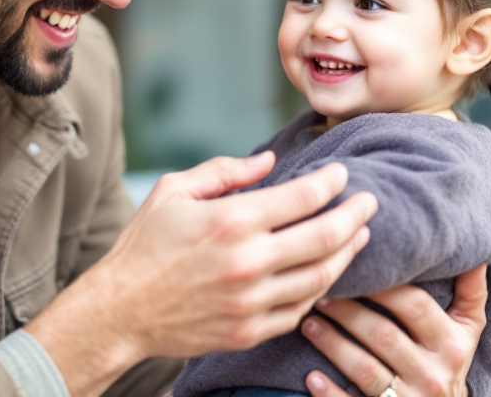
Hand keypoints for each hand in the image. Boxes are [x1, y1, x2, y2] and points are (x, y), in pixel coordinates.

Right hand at [25, 152, 376, 395]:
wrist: (121, 310)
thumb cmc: (144, 245)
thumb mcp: (173, 191)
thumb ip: (224, 171)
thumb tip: (268, 161)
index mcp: (231, 221)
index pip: (303, 197)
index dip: (332, 183)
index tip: (342, 176)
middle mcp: (248, 262)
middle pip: (326, 237)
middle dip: (356, 215)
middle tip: (370, 203)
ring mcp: (252, 301)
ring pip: (322, 276)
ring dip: (347, 253)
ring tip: (358, 236)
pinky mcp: (250, 330)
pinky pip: (301, 309)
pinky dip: (320, 289)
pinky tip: (326, 273)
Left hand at [300, 264, 487, 396]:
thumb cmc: (450, 366)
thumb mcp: (467, 333)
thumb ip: (471, 294)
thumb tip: (476, 254)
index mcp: (451, 346)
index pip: (415, 306)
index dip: (383, 286)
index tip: (354, 267)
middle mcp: (433, 374)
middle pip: (383, 334)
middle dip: (347, 312)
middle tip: (320, 294)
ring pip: (365, 368)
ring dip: (331, 344)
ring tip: (308, 324)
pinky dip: (330, 393)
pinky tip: (311, 377)